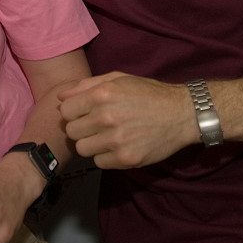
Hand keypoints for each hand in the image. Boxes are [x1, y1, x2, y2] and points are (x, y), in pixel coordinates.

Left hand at [58, 71, 195, 168]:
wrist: (182, 114)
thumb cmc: (149, 94)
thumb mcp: (118, 79)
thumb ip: (87, 86)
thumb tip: (61, 97)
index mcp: (102, 94)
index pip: (66, 111)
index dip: (74, 112)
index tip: (84, 113)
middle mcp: (106, 117)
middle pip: (72, 131)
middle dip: (81, 128)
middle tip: (96, 125)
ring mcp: (116, 140)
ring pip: (82, 149)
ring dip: (91, 143)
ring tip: (107, 136)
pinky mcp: (126, 158)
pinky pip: (99, 163)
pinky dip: (106, 156)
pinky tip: (118, 146)